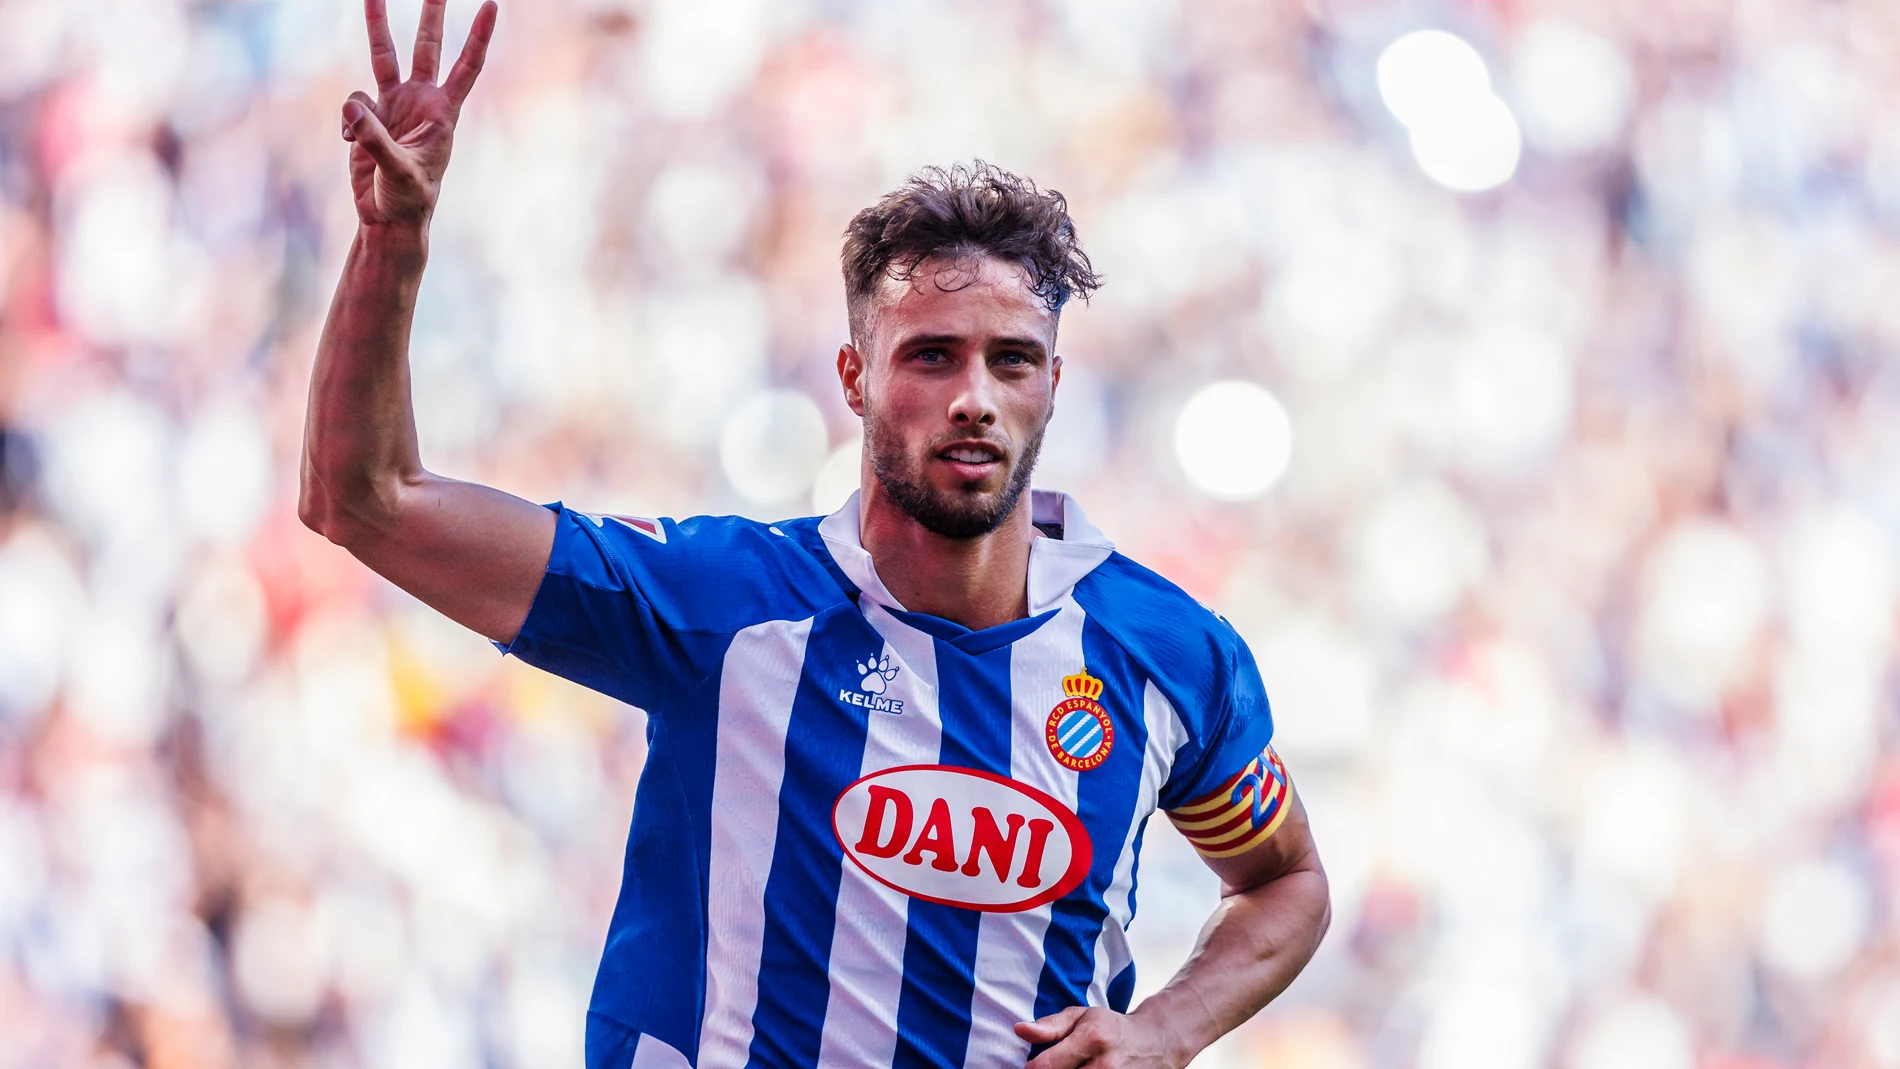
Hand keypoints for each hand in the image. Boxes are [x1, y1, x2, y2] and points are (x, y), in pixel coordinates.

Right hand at [341, 0, 497, 229]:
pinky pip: (353, 103)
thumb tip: (351, 107)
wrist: (388, 218)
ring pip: (384, 56)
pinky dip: (348, 120)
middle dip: (432, 15)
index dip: (479, 37)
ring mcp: (394, 106)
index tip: (492, 6)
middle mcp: (421, 102)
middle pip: (427, 48)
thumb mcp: (397, 171)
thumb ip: (374, 139)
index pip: (466, 67)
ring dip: (377, 25)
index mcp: (442, 113)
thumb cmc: (408, 199)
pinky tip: (351, 145)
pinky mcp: (368, 117)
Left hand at [1015, 1005, 1187, 1068]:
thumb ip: (1050, 1026)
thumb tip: (1019, 1030)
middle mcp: (1105, 1067)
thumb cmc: (1112, 1028)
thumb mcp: (1082, 1016)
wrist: (1157, 1043)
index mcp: (1092, 1039)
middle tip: (1053, 1068)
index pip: (1046, 1067)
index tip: (1032, 1067)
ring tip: (1076, 1068)